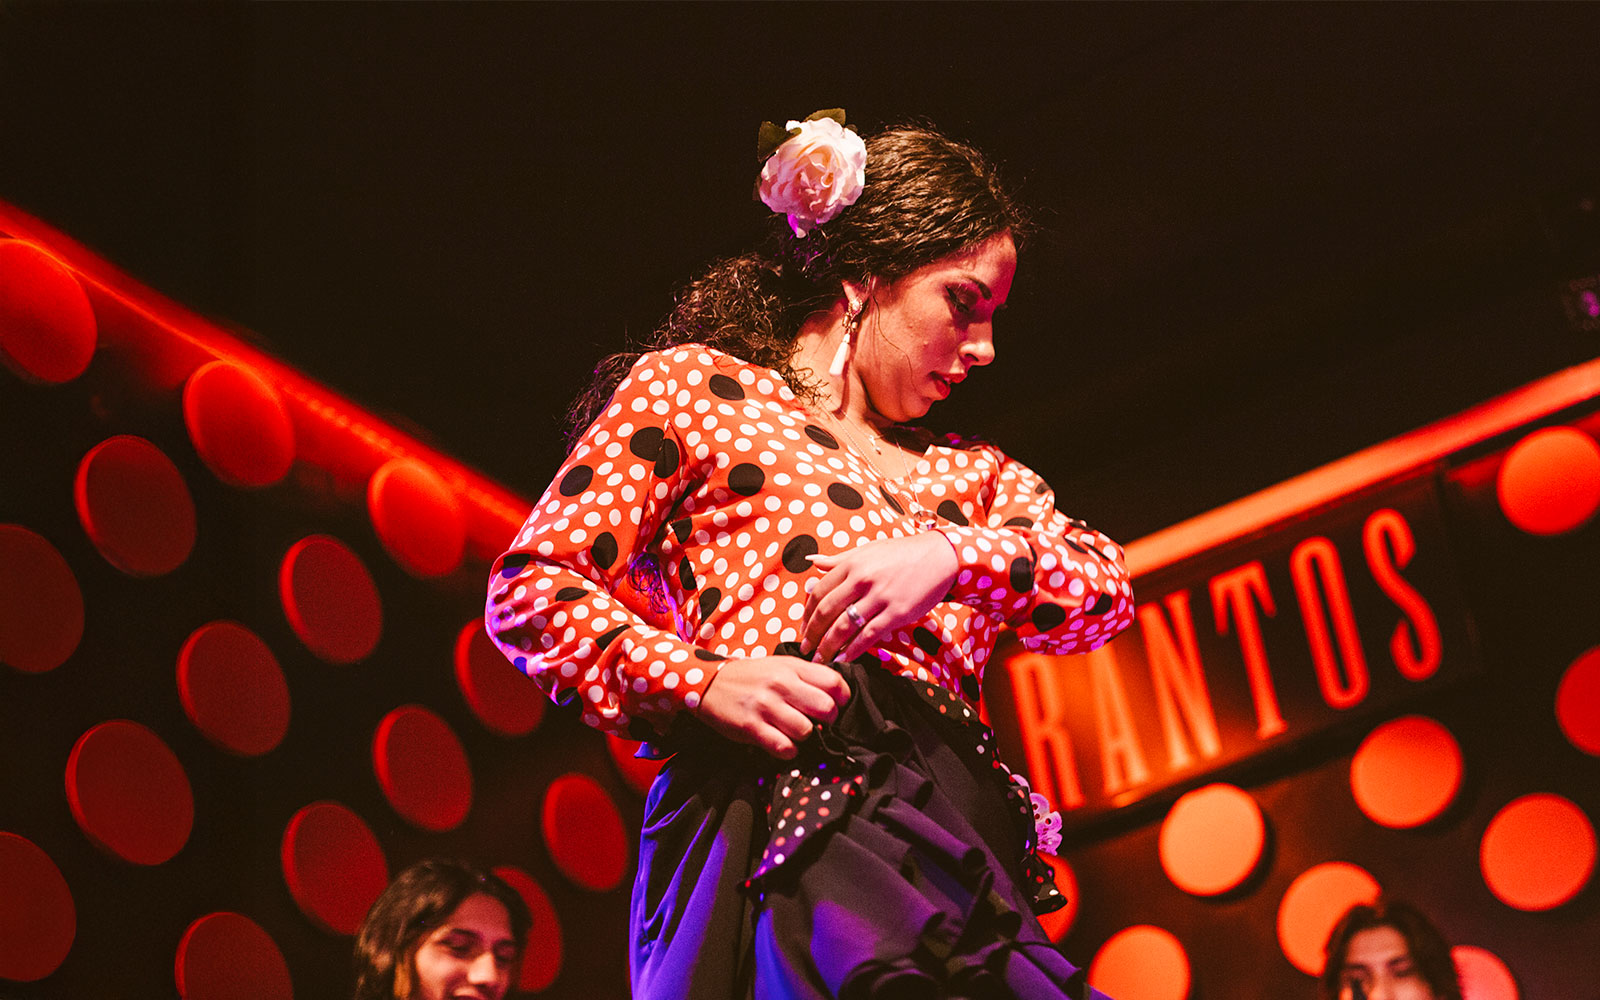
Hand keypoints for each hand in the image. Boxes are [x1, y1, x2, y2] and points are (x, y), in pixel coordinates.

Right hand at [690, 656, 851, 758]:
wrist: (708, 682)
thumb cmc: (751, 676)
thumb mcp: (780, 665)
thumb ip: (807, 676)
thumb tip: (837, 694)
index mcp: (792, 667)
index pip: (835, 682)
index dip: (841, 698)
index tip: (835, 705)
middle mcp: (781, 684)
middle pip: (827, 709)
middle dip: (827, 721)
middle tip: (818, 723)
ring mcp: (765, 706)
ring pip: (806, 731)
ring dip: (805, 737)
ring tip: (795, 733)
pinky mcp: (751, 727)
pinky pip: (784, 748)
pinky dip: (788, 751)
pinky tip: (781, 743)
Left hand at [800, 532, 959, 663]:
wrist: (939, 556)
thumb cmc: (901, 553)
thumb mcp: (867, 550)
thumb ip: (837, 559)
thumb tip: (811, 562)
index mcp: (852, 564)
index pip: (819, 592)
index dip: (806, 614)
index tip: (802, 628)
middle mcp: (862, 580)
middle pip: (827, 612)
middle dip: (811, 634)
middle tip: (804, 649)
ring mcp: (879, 597)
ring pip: (844, 627)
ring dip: (828, 647)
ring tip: (820, 660)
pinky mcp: (897, 613)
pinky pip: (868, 636)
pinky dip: (853, 650)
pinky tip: (844, 659)